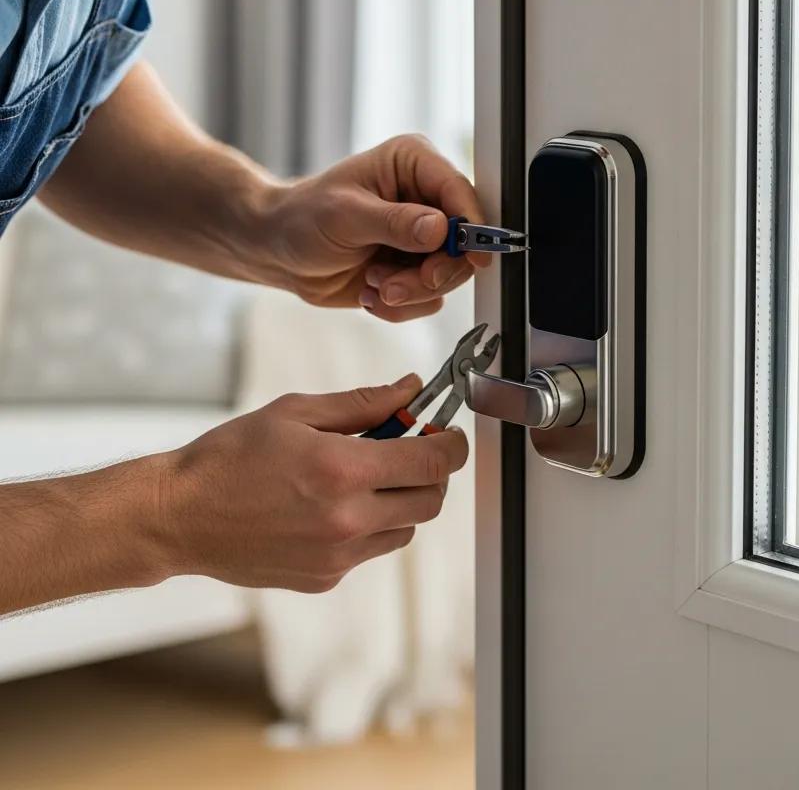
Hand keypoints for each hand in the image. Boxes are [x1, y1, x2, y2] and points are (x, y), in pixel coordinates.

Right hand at [155, 375, 467, 593]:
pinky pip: (369, 551)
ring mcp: (337, 556)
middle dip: (430, 474)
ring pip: (404, 530)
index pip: (432, 464)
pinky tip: (328, 507)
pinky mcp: (324, 578)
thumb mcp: (296, 412)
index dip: (451, 446)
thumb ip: (363, 402)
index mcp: (343, 471)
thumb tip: (409, 388)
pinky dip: (366, 527)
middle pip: (430, 502)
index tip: (447, 435)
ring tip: (359, 479)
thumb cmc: (231, 457)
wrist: (180, 517)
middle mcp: (348, 520)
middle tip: (408, 452)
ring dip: (399, 502)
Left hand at [260, 134, 491, 321]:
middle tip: (398, 285)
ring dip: (410, 291)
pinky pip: (430, 298)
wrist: (279, 252)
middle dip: (432, 272)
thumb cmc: (302, 218)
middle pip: (463, 242)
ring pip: (449, 275)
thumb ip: (395, 223)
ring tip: (374, 284)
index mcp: (412, 164)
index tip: (473, 256)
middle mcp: (425, 198)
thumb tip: (441, 229)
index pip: (459, 190)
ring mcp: (423, 237)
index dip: (472, 224)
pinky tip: (371, 292)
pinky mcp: (416, 269)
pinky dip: (401, 305)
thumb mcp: (345, 216)